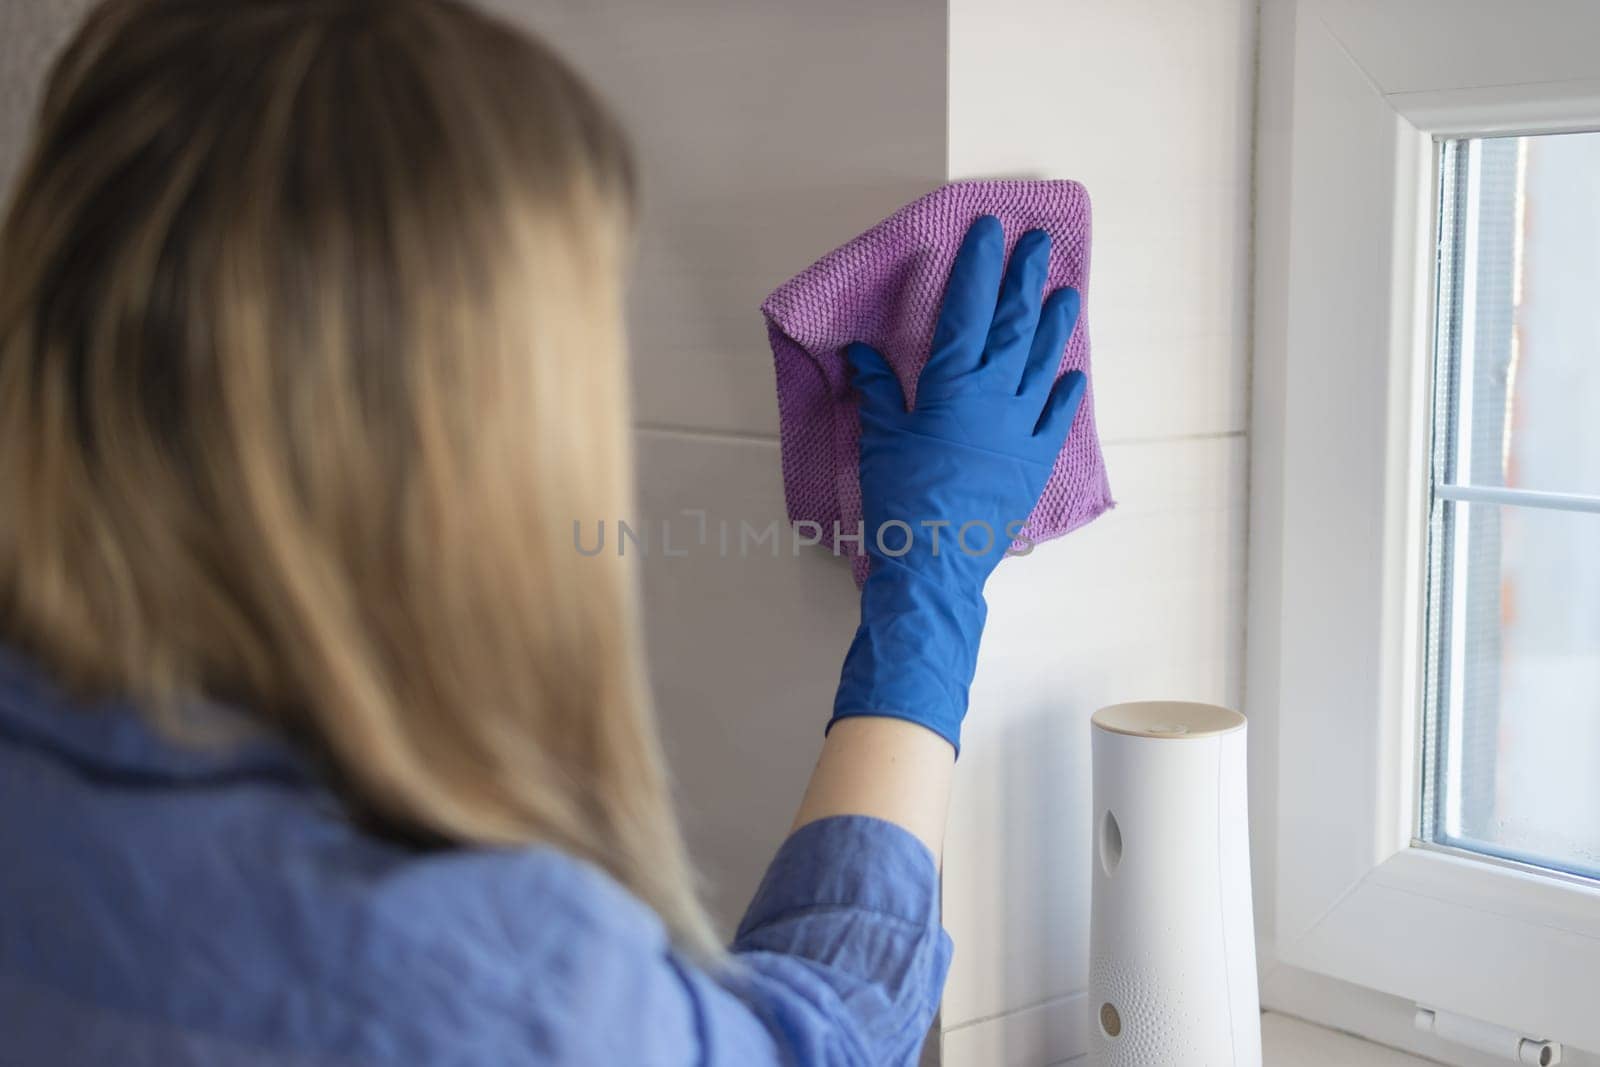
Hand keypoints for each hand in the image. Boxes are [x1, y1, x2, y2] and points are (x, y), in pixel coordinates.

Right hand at [831, 215, 1085, 751]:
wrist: (936, 565)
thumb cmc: (900, 500)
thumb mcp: (879, 440)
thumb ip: (878, 391)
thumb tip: (863, 352)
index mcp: (953, 383)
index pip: (966, 309)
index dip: (977, 266)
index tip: (988, 231)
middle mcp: (996, 396)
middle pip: (1013, 324)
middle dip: (1023, 279)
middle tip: (1036, 244)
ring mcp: (1023, 428)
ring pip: (1043, 363)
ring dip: (1054, 325)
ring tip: (1066, 293)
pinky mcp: (1035, 462)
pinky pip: (1056, 419)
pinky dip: (1063, 395)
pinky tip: (1070, 376)